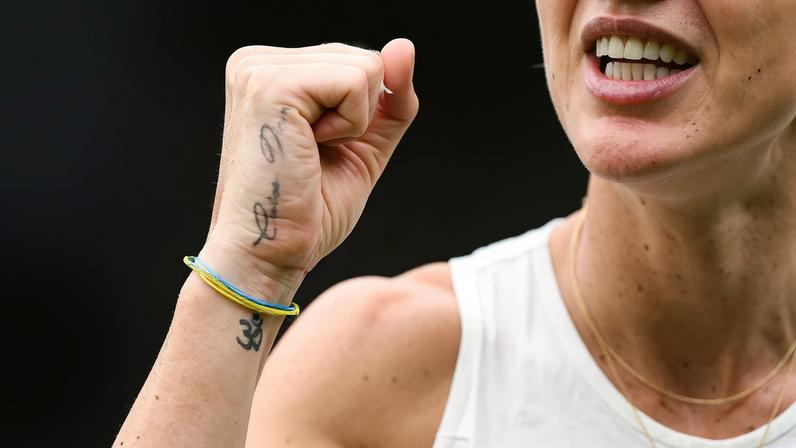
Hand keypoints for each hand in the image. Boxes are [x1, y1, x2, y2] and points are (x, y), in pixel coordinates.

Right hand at [200, 39, 418, 291]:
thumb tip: (404, 46)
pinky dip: (350, 126)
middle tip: (312, 157)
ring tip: (308, 154)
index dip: (361, 115)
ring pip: (367, 67)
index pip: (356, 62)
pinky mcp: (272, 84)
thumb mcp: (363, 144)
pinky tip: (309, 149)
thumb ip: (389, 98)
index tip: (317, 151)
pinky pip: (356, 82)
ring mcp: (260, 68)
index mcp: (270, 71)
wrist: (269, 256)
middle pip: (365, 59)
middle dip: (359, 118)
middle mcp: (257, 61)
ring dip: (354, 124)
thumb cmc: (308, 212)